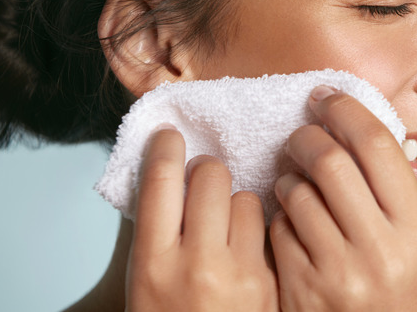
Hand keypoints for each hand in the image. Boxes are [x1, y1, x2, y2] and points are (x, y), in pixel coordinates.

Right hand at [125, 126, 277, 311]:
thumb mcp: (146, 281)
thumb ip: (158, 231)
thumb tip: (170, 175)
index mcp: (152, 263)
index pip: (159, 182)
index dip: (166, 148)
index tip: (170, 135)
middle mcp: (196, 264)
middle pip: (209, 176)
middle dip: (206, 170)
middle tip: (203, 180)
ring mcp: (240, 274)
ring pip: (245, 197)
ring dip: (235, 200)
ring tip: (226, 223)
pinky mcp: (271, 282)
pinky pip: (269, 227)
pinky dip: (258, 226)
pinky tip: (248, 243)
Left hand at [270, 87, 416, 310]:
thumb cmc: (401, 290)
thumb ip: (395, 189)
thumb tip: (355, 125)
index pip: (377, 146)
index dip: (347, 110)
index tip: (327, 97)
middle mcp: (381, 250)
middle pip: (331, 160)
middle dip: (308, 136)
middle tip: (302, 134)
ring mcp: (338, 273)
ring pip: (297, 192)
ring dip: (289, 175)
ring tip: (296, 179)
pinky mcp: (301, 289)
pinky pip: (279, 228)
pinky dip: (280, 212)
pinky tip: (291, 216)